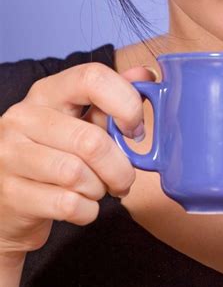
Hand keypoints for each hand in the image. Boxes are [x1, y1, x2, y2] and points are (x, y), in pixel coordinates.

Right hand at [0, 63, 154, 255]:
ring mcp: (10, 155)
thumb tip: (146, 75)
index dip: (125, 102)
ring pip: (78, 175)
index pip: (92, 78)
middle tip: (125, 178)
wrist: (10, 201)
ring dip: (100, 189)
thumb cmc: (54, 153)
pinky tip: (83, 206)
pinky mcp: (10, 193)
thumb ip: (113, 97)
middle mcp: (24, 117)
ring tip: (98, 189)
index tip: (135, 130)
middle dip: (120, 167)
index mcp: (47, 91)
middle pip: (91, 140)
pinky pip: (68, 204)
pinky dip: (87, 211)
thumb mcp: (81, 119)